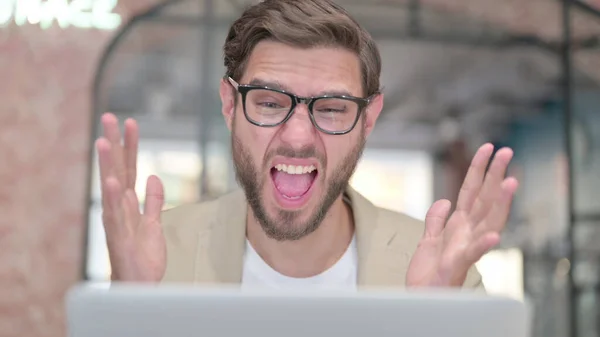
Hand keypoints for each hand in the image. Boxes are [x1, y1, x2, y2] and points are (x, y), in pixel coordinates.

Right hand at [97, 112, 165, 281]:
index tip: (130, 123)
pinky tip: (111, 182)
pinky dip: (113, 199)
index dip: (131, 146)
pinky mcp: (119, 238)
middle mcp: (120, 209)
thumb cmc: (143, 257)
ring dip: (108, 166)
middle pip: (118, 171)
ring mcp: (117, 222)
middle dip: (115, 145)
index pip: (130, 168)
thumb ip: (153, 201)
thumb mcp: (154, 224)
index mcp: (129, 204)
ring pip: (112, 188)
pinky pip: (115, 216)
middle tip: (109, 118)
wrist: (139, 287)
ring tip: (104, 142)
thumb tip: (154, 177)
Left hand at [406, 143, 517, 287]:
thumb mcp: (428, 240)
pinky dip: (484, 245)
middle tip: (507, 152)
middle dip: (495, 175)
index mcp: (459, 224)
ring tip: (511, 183)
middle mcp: (467, 232)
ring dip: (500, 203)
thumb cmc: (429, 272)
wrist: (421, 297)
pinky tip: (494, 235)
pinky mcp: (458, 263)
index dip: (478, 169)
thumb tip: (444, 201)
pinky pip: (474, 253)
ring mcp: (466, 247)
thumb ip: (436, 219)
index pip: (471, 190)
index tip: (488, 148)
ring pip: (487, 221)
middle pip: (484, 199)